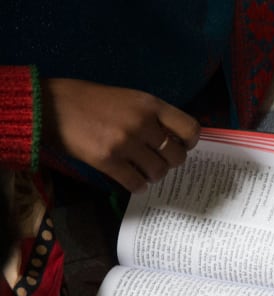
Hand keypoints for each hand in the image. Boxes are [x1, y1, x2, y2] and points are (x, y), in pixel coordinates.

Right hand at [43, 78, 200, 192]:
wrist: (48, 105)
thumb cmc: (88, 100)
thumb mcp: (128, 97)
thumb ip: (152, 115)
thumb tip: (175, 140)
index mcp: (150, 104)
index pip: (191, 129)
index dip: (189, 143)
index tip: (180, 146)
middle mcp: (142, 123)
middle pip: (177, 156)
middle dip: (170, 162)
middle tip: (158, 161)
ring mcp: (125, 143)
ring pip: (159, 172)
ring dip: (153, 175)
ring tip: (143, 170)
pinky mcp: (107, 161)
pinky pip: (136, 183)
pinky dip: (138, 185)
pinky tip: (132, 180)